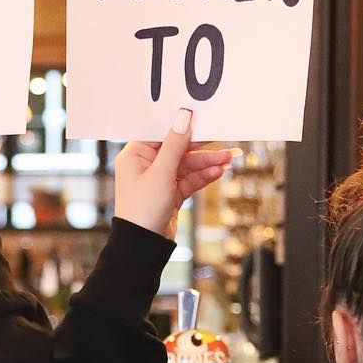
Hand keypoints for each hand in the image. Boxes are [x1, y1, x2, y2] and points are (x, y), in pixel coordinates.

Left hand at [113, 106, 231, 238]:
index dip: (182, 128)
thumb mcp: (161, 173)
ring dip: (206, 164)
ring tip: (228, 160)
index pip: (161, 134)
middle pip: (177, 150)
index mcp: (134, 155)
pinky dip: (203, 177)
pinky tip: (219, 171)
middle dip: (201, 149)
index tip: (202, 120)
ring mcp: (158, 180)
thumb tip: (183, 117)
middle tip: (225, 144)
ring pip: (186, 166)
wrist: (143, 245)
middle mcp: (145, 165)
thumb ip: (175, 145)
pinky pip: (188, 180)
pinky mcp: (169, 194)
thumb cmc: (143, 209)